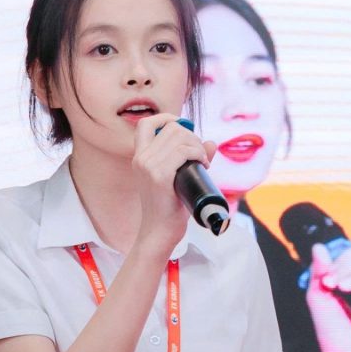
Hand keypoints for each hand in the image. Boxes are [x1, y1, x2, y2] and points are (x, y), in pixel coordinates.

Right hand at [132, 114, 216, 256]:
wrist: (159, 233)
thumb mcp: (176, 178)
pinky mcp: (159, 176)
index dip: (166, 118)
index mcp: (139, 157)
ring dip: (198, 146)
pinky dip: (198, 154)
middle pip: (171, 128)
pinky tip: (202, 164)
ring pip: (180, 138)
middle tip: (201, 155)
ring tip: (203, 161)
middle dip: (192, 137)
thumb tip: (211, 142)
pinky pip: (183, 152)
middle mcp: (141, 158)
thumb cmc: (168, 208)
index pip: (146, 124)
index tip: (184, 127)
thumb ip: (190, 158)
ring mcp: (148, 166)